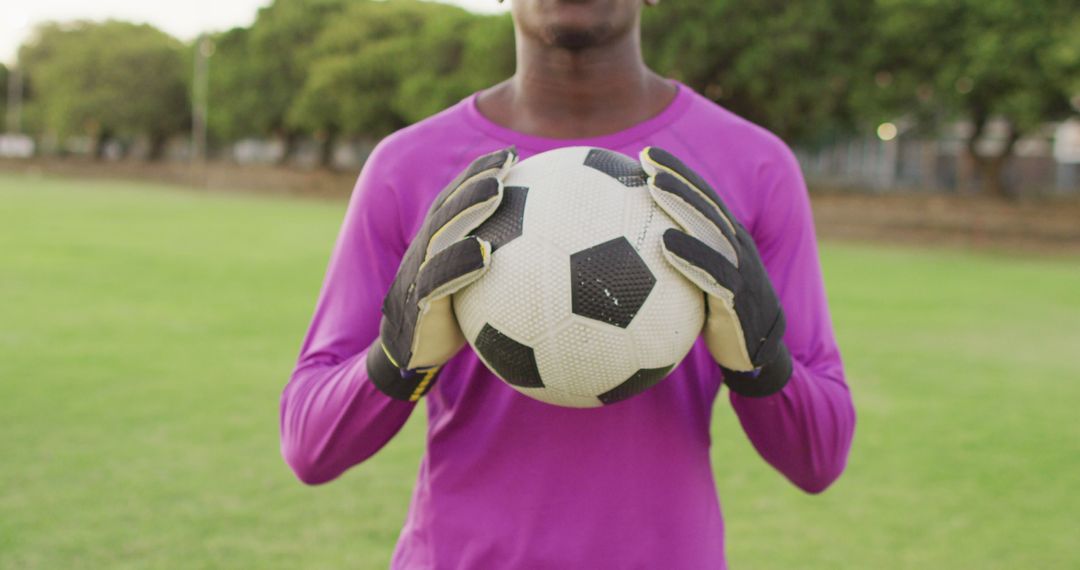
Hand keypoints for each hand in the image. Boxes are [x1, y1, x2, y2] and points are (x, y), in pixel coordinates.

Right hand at [368, 147, 517, 400]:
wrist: (407, 361)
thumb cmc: (452, 324)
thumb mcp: (478, 293)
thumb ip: (506, 270)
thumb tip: (559, 259)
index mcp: (437, 246)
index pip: (457, 201)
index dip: (479, 174)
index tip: (511, 155)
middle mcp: (424, 254)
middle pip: (449, 208)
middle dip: (475, 179)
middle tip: (507, 162)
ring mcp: (417, 276)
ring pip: (441, 233)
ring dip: (468, 208)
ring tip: (497, 190)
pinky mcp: (415, 305)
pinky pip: (436, 279)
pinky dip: (459, 263)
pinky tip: (486, 254)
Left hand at [639, 147, 791, 396]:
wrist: (756, 359)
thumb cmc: (718, 320)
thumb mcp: (696, 288)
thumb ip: (670, 267)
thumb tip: (618, 258)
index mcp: (727, 242)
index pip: (703, 200)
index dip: (679, 174)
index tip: (648, 155)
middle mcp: (737, 249)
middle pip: (707, 205)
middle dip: (679, 178)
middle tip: (648, 159)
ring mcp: (742, 271)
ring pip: (711, 229)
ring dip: (683, 205)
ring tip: (655, 187)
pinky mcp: (740, 299)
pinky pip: (715, 273)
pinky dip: (692, 255)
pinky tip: (665, 243)